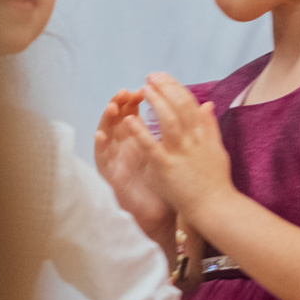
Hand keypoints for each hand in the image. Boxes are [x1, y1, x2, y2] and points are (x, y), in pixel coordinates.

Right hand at [95, 91, 176, 243]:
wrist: (165, 213)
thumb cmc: (168, 181)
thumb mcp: (175, 152)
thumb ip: (183, 129)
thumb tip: (200, 105)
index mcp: (139, 139)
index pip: (135, 113)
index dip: (137, 99)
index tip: (144, 86)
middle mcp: (126, 147)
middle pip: (119, 120)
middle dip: (121, 103)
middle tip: (125, 91)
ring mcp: (117, 160)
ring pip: (107, 135)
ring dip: (107, 119)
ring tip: (113, 106)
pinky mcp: (112, 177)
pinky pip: (102, 160)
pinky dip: (99, 146)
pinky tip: (100, 135)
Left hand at [141, 74, 236, 233]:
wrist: (215, 206)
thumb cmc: (215, 180)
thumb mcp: (216, 149)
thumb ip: (210, 126)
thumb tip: (208, 104)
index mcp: (204, 134)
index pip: (190, 103)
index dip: (176, 87)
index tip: (163, 77)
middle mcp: (194, 139)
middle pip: (179, 106)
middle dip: (165, 88)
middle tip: (150, 76)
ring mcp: (180, 152)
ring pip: (167, 120)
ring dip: (155, 102)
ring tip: (143, 89)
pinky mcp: (167, 167)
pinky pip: (151, 146)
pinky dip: (140, 131)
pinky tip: (129, 119)